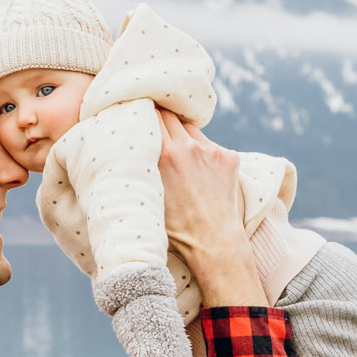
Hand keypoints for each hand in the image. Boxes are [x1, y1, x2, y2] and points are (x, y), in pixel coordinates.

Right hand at [156, 109, 264, 306]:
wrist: (215, 243)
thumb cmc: (176, 228)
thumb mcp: (149, 196)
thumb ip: (143, 168)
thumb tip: (128, 152)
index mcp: (166, 154)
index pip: (152, 115)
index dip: (145, 113)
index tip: (139, 114)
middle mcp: (190, 146)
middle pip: (171, 116)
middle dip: (162, 120)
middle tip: (156, 129)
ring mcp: (212, 151)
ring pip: (191, 130)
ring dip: (184, 137)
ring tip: (180, 158)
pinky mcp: (229, 158)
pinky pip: (210, 146)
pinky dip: (203, 154)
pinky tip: (200, 174)